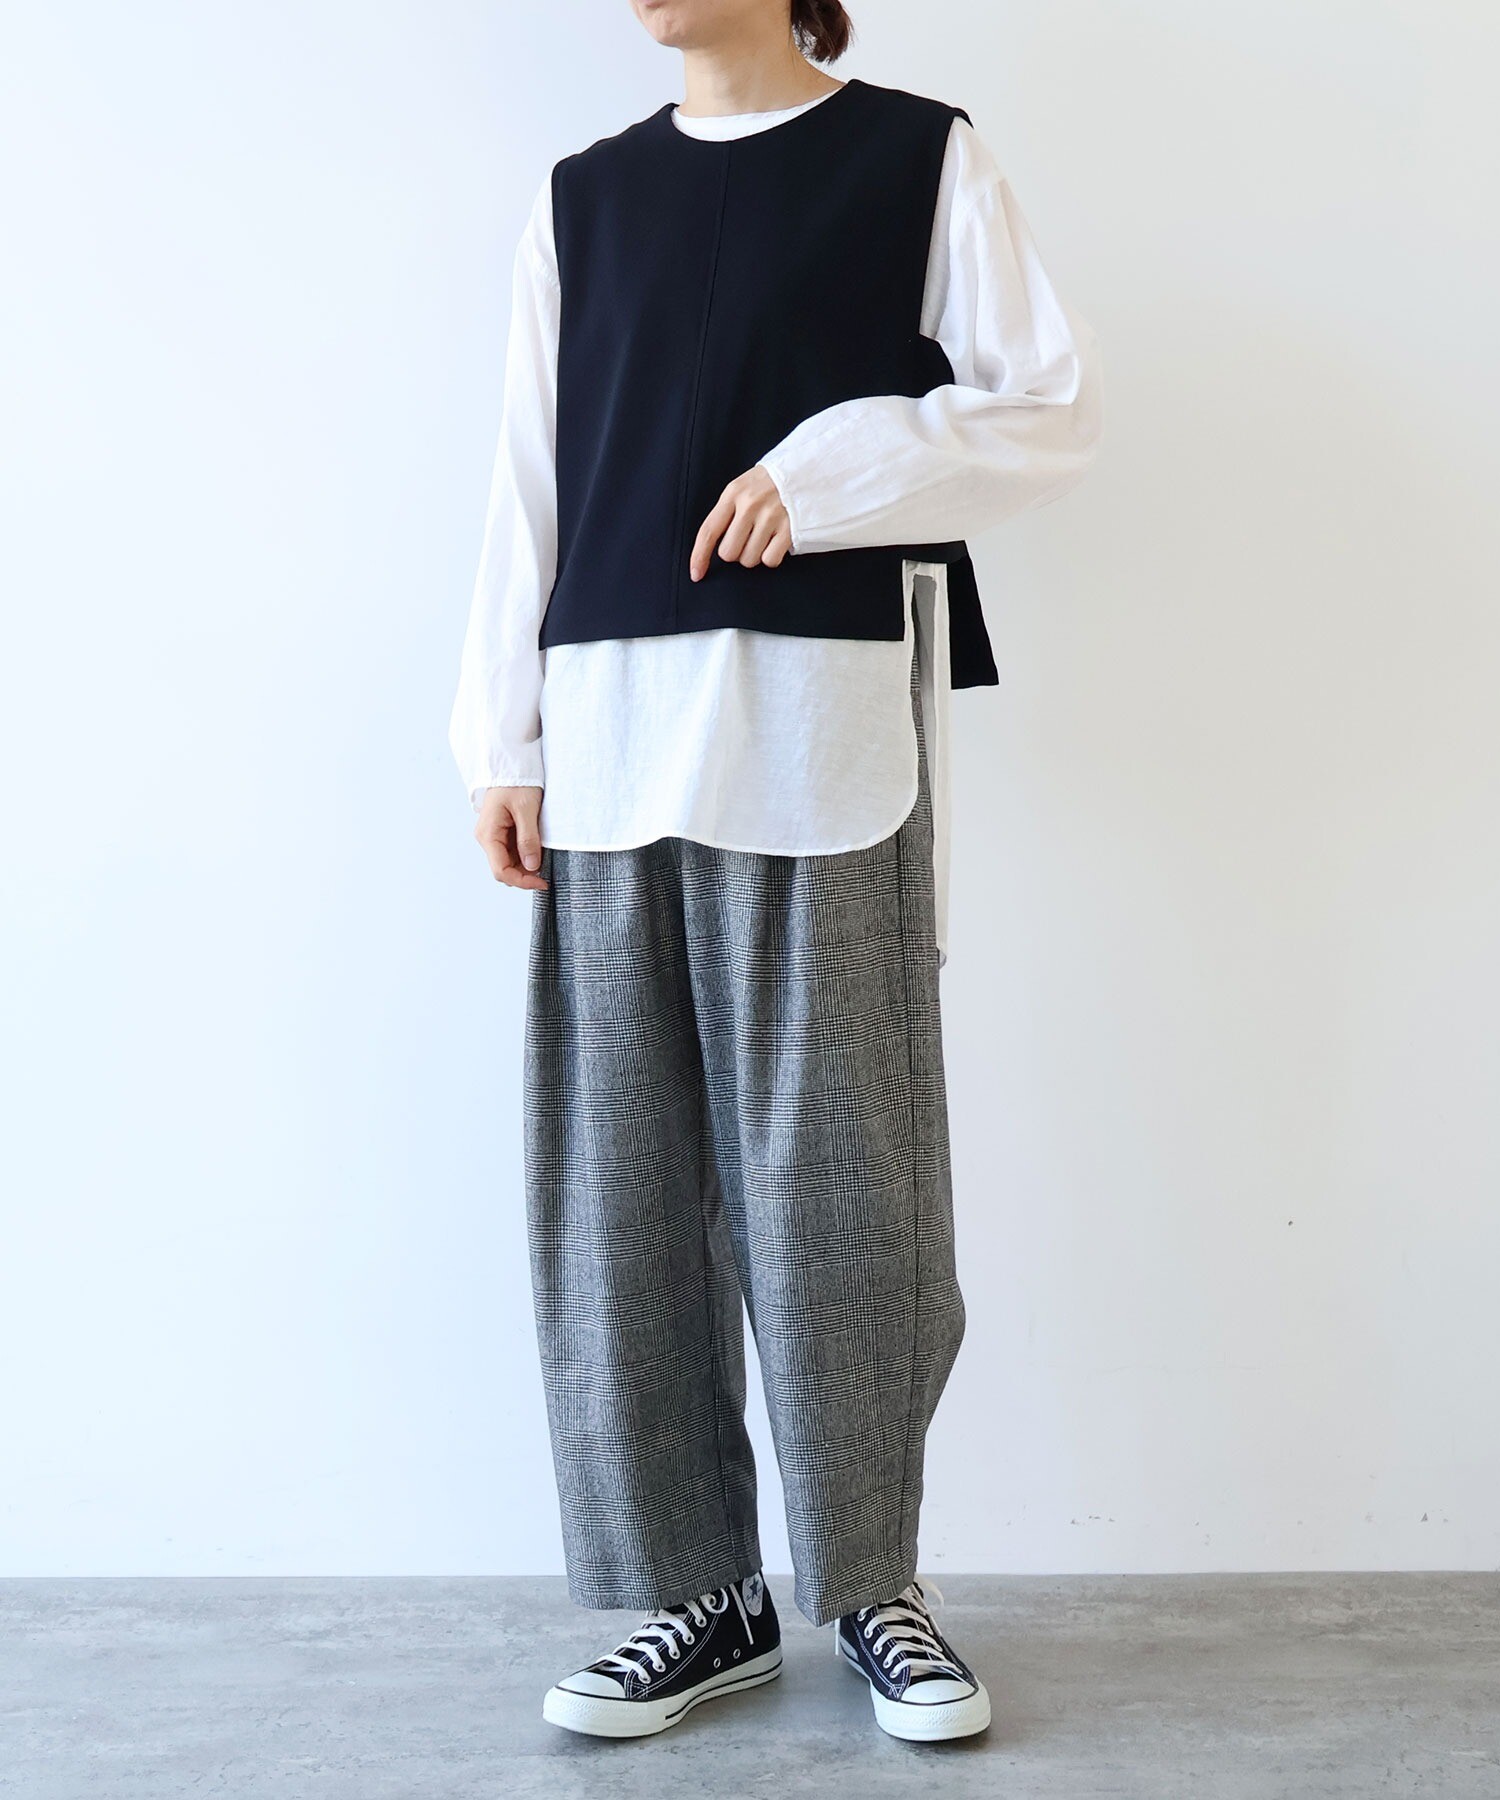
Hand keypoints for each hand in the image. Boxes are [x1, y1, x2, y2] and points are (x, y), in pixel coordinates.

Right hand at [474, 785, 547, 889]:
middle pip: (503, 869)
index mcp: (488, 834)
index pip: (500, 871)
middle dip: (524, 875)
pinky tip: (538, 850)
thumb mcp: (526, 810)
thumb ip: (528, 839)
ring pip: (508, 862)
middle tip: (546, 872)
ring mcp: (494, 836)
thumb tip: (532, 866)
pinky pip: (512, 852)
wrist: (512, 764)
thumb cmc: (517, 782)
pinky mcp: (502, 832)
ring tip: (544, 858)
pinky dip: (525, 855)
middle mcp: (487, 838)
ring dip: (525, 866)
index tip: (542, 882)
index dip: (522, 881)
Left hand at [690, 464, 791, 579]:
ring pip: (749, 559)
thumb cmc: (767, 485)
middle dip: (735, 551)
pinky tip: (775, 541)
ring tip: (763, 537)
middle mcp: (750, 505)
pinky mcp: (789, 529)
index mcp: (733, 494)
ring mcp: (771, 517)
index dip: (699, 556)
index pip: (708, 531)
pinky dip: (771, 556)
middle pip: (729, 553)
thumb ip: (726, 513)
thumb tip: (709, 547)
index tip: (696, 574)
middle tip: (746, 538)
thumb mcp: (742, 488)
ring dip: (754, 555)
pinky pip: (770, 560)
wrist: (803, 471)